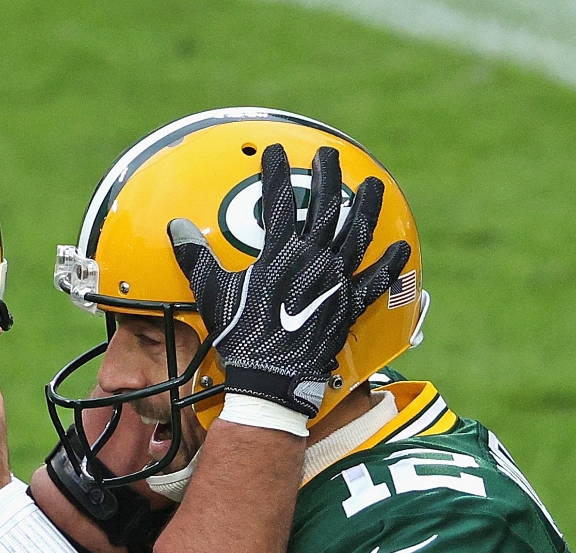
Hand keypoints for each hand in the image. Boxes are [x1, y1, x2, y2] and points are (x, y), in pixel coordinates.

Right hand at [168, 143, 410, 416]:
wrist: (271, 380)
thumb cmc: (240, 338)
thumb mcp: (213, 296)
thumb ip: (197, 258)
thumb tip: (175, 228)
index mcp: (279, 255)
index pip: (279, 202)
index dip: (277, 172)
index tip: (276, 151)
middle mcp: (312, 262)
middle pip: (326, 209)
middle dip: (328, 177)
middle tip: (330, 155)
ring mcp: (334, 283)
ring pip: (356, 236)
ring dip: (366, 209)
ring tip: (374, 186)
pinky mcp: (348, 307)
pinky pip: (374, 283)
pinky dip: (388, 266)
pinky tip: (400, 249)